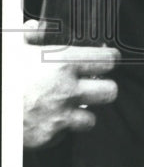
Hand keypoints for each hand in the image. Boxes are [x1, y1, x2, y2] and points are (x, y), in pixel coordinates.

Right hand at [22, 20, 119, 148]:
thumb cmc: (1, 73)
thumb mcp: (12, 46)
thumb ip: (29, 35)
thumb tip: (37, 27)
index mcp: (63, 63)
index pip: (107, 60)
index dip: (109, 59)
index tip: (108, 60)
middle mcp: (66, 90)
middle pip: (110, 92)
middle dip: (104, 88)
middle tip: (94, 86)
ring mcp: (58, 117)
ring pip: (91, 119)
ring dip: (83, 114)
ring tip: (70, 107)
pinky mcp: (47, 138)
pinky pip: (65, 136)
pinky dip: (60, 131)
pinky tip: (49, 121)